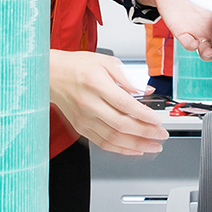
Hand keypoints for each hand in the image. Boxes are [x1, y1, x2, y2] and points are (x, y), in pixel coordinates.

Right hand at [49, 50, 168, 155]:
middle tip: (161, 134)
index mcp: (96, 84)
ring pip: (113, 138)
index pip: (125, 104)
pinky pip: (103, 143)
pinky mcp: (81, 127)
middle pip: (121, 124)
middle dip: (145, 132)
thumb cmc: (76, 66)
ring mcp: (84, 118)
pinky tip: (134, 149)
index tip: (158, 119)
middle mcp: (89, 103)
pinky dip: (120, 148)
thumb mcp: (105, 62)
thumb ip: (127, 77)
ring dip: (136, 144)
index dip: (144, 114)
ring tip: (153, 145)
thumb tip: (146, 91)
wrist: (51, 75)